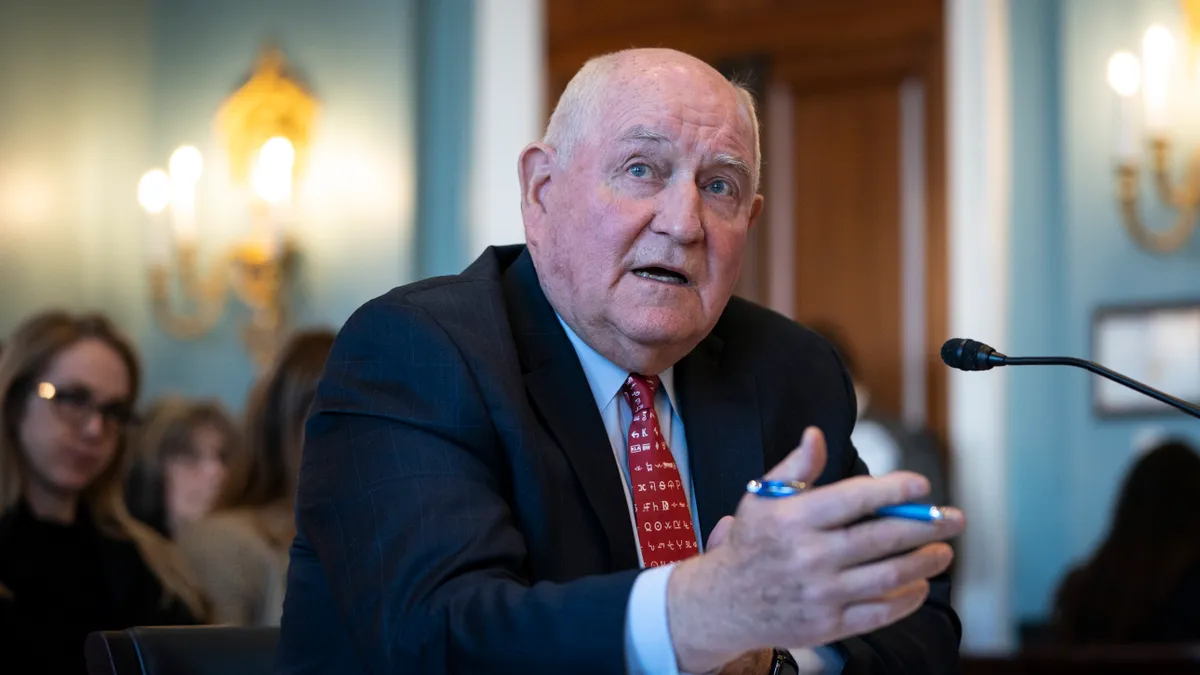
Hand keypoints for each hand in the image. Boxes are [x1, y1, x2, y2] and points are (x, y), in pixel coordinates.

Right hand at [666, 427, 965, 672]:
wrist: (724, 602)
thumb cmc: (752, 543)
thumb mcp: (762, 498)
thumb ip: (795, 468)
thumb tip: (816, 435)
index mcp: (794, 519)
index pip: (854, 499)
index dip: (893, 490)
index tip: (922, 485)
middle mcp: (809, 556)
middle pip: (882, 539)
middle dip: (926, 527)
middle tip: (954, 519)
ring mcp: (821, 594)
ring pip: (888, 577)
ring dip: (924, 563)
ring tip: (943, 552)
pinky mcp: (828, 625)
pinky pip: (879, 612)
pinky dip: (906, 600)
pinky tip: (920, 585)